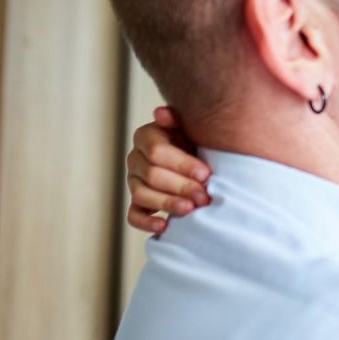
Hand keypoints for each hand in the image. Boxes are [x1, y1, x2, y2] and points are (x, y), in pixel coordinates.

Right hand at [126, 107, 212, 233]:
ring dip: (167, 203)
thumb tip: (162, 113)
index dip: (182, 164)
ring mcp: (134, 181)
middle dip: (181, 187)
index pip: (157, 152)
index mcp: (147, 136)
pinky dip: (146, 223)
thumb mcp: (192, 126)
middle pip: (152, 175)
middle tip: (203, 196)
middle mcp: (136, 158)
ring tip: (190, 210)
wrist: (200, 156)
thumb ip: (178, 119)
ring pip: (142, 195)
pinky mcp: (137, 202)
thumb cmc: (197, 140)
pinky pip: (133, 215)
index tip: (205, 174)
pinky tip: (164, 226)